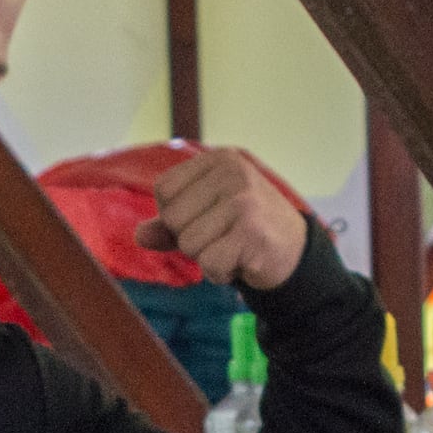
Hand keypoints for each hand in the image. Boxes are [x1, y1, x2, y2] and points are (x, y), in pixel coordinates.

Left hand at [136, 147, 309, 291]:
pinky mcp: (252, 232)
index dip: (175, 215)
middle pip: (173, 218)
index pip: (164, 189)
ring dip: (206, 257)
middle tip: (223, 236)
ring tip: (233, 248)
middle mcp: (232, 173)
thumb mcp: (205, 216)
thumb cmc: (242, 228)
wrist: (294, 251)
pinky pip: (209, 263)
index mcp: (219, 160)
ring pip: (188, 243)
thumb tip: (138, 236)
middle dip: (191, 239)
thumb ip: (168, 224)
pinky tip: (241, 261)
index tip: (206, 218)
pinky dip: (220, 272)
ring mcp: (244, 201)